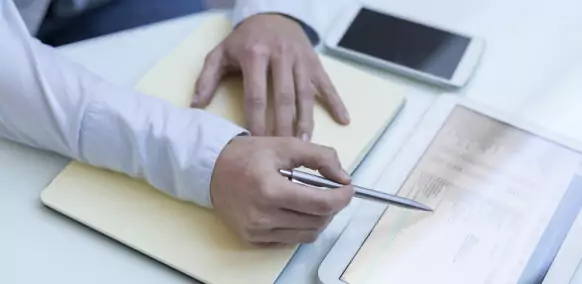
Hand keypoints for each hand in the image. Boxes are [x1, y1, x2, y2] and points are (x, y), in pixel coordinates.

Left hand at [193, 14, 349, 140]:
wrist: (272, 13)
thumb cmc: (245, 39)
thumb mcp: (221, 53)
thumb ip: (207, 78)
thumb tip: (195, 106)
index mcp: (255, 55)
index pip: (256, 95)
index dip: (256, 121)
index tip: (256, 144)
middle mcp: (280, 56)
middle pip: (284, 98)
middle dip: (283, 126)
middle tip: (283, 151)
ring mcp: (300, 59)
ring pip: (305, 94)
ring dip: (306, 120)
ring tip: (306, 144)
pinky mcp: (315, 61)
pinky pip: (327, 84)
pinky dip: (336, 101)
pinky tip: (344, 120)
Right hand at [210, 136, 353, 244]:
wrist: (211, 169)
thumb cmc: (248, 155)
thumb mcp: (286, 145)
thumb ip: (320, 157)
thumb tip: (344, 178)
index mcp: (270, 190)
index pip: (321, 204)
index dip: (342, 197)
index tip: (348, 188)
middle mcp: (262, 216)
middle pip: (318, 222)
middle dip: (331, 206)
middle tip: (330, 191)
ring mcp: (256, 231)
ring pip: (307, 234)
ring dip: (318, 218)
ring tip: (311, 200)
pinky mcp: (252, 240)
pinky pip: (290, 240)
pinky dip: (300, 227)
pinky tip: (293, 210)